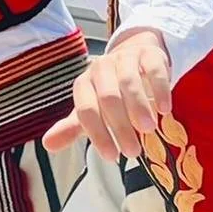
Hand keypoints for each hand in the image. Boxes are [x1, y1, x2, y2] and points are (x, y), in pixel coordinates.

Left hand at [44, 29, 172, 160]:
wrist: (133, 57)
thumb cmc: (110, 91)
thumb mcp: (91, 109)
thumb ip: (72, 128)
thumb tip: (47, 144)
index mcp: (84, 84)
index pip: (86, 110)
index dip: (98, 134)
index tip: (112, 157)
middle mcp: (101, 69)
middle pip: (108, 97)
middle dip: (119, 126)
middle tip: (133, 151)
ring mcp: (125, 59)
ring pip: (129, 81)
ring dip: (138, 107)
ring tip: (148, 130)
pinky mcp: (149, 54)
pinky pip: (154, 69)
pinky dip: (160, 89)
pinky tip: (164, 109)